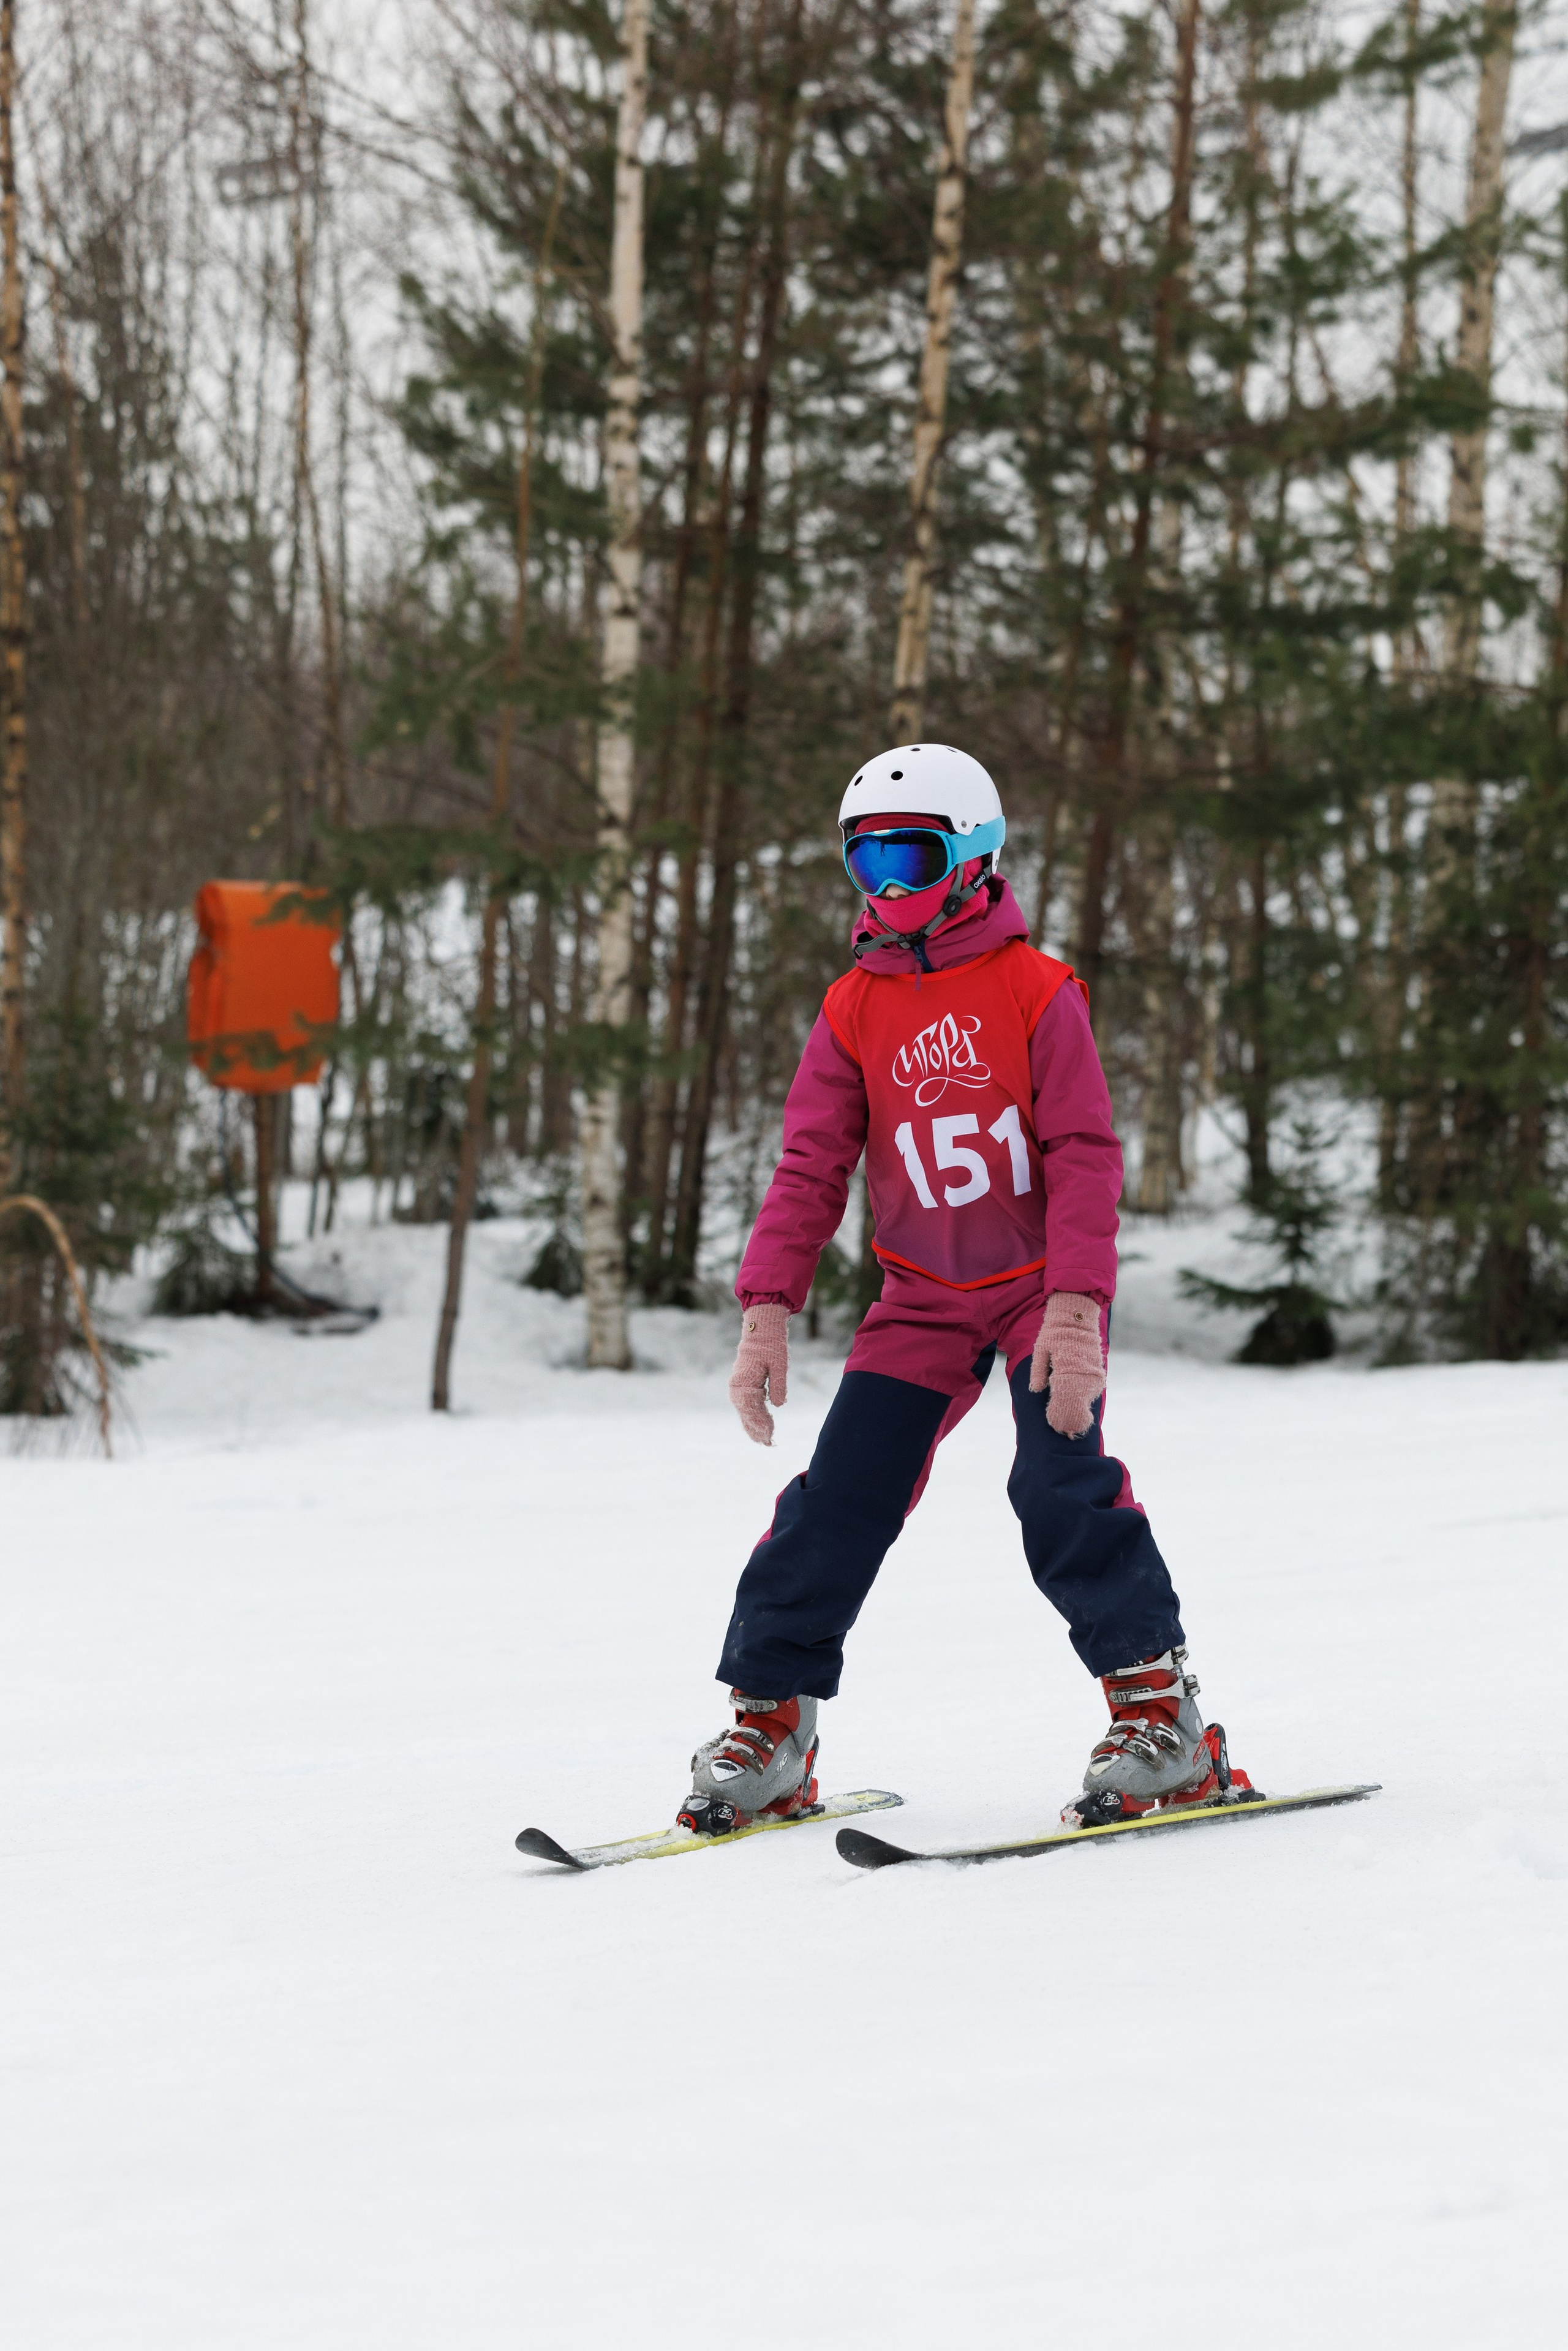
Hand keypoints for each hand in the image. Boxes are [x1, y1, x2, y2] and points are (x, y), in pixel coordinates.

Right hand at [728, 1305, 788, 1444]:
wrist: (761, 1327)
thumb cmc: (771, 1344)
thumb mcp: (779, 1364)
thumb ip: (778, 1385)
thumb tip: (778, 1406)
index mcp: (743, 1381)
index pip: (750, 1408)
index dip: (760, 1423)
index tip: (770, 1434)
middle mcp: (737, 1386)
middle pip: (745, 1413)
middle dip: (757, 1429)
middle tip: (769, 1444)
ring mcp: (738, 1386)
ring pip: (744, 1411)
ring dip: (754, 1426)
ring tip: (765, 1441)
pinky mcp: (743, 1384)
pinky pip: (746, 1405)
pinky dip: (752, 1416)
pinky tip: (760, 1426)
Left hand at [1028, 1290, 1105, 1437]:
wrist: (1077, 1316)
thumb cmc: (1054, 1333)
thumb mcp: (1041, 1351)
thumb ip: (1038, 1372)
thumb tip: (1036, 1390)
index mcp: (1065, 1372)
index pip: (1062, 1403)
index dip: (1058, 1417)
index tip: (1053, 1425)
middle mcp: (1082, 1376)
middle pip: (1076, 1407)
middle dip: (1069, 1421)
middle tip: (1062, 1432)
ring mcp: (1092, 1376)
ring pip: (1086, 1402)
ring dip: (1077, 1413)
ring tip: (1069, 1425)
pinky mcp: (1098, 1373)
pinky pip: (1091, 1393)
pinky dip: (1083, 1401)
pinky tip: (1077, 1407)